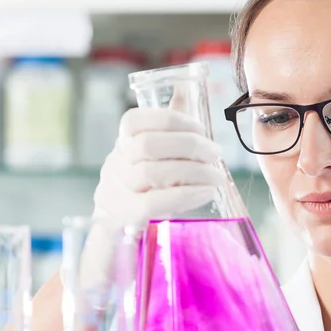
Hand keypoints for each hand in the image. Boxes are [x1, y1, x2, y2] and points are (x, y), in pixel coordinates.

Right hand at [81, 106, 223, 289]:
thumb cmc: (144, 194)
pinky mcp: (124, 219)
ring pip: (151, 173)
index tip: (201, 129)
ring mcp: (114, 193)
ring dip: (193, 172)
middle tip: (217, 154)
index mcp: (121, 146)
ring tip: (217, 176)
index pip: (135, 121)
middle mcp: (113, 166)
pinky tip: (206, 193)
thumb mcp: (153, 161)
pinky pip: (152, 203)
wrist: (117, 242)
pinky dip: (185, 195)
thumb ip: (168, 127)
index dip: (172, 120)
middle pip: (147, 146)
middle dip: (189, 146)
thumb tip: (186, 88)